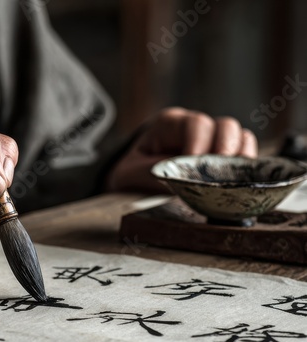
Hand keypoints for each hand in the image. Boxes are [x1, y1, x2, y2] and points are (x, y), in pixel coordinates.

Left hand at [106, 107, 257, 192]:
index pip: (196, 124)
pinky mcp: (220, 160)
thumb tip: (181, 184)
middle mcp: (195, 129)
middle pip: (225, 126)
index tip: (195, 165)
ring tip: (231, 181)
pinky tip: (237, 184)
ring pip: (240, 139)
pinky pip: (242, 158)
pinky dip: (244, 170)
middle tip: (220, 175)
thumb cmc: (130, 173)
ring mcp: (211, 142)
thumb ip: (152, 175)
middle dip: (226, 150)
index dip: (200, 144)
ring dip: (239, 160)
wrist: (130, 180)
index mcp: (170, 125)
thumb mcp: (131, 173)